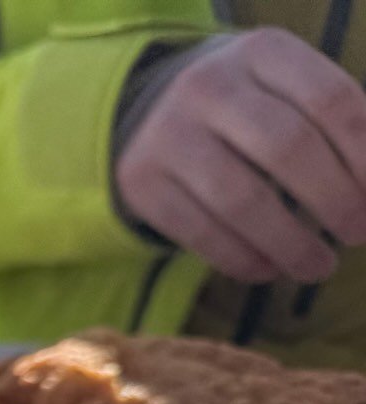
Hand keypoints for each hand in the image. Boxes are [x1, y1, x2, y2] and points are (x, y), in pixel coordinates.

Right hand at [114, 28, 365, 282]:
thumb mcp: (287, 90)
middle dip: (334, 200)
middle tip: (357, 234)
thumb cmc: (246, 107)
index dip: (364, 154)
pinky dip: (243, 260)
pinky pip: (200, 232)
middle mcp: (208, 87)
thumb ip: (334, 125)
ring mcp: (167, 135)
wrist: (151, 110)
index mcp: (261, 52)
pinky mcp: (140, 183)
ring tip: (319, 268)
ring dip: (290, 243)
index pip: (331, 101)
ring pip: (242, 200)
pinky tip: (270, 270)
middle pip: (287, 148)